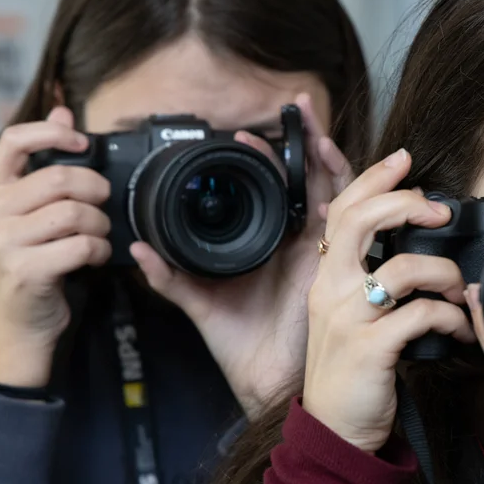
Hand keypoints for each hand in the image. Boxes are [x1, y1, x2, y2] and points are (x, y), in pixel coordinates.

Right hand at [0, 107, 111, 387]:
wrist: (18, 328)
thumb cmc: (32, 266)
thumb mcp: (32, 214)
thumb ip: (44, 164)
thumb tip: (61, 108)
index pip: (13, 140)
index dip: (52, 132)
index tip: (81, 141)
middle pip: (59, 178)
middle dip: (95, 189)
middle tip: (103, 205)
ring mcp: (4, 243)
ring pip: (74, 212)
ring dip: (100, 225)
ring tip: (97, 237)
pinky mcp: (25, 270)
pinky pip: (81, 245)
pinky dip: (99, 251)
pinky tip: (94, 258)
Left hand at [131, 94, 354, 416]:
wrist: (264, 378)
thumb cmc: (239, 342)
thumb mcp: (198, 300)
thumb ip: (170, 275)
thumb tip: (138, 249)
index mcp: (268, 243)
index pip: (272, 189)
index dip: (263, 158)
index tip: (240, 133)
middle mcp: (298, 239)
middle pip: (306, 177)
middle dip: (302, 139)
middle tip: (294, 105)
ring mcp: (319, 245)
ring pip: (330, 184)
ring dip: (322, 147)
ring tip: (309, 115)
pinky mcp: (334, 256)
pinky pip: (346, 211)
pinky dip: (341, 179)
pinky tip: (327, 153)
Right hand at [301, 149, 475, 452]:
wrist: (335, 429)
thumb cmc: (351, 370)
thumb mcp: (347, 316)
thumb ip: (366, 278)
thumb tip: (407, 246)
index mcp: (326, 277)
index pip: (342, 211)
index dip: (373, 179)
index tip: (403, 160)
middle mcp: (330, 290)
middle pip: (361, 220)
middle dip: (407, 204)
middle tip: (440, 212)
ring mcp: (348, 318)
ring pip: (404, 268)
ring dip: (446, 276)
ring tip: (461, 292)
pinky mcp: (370, 348)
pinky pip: (421, 315)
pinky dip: (450, 319)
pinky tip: (458, 330)